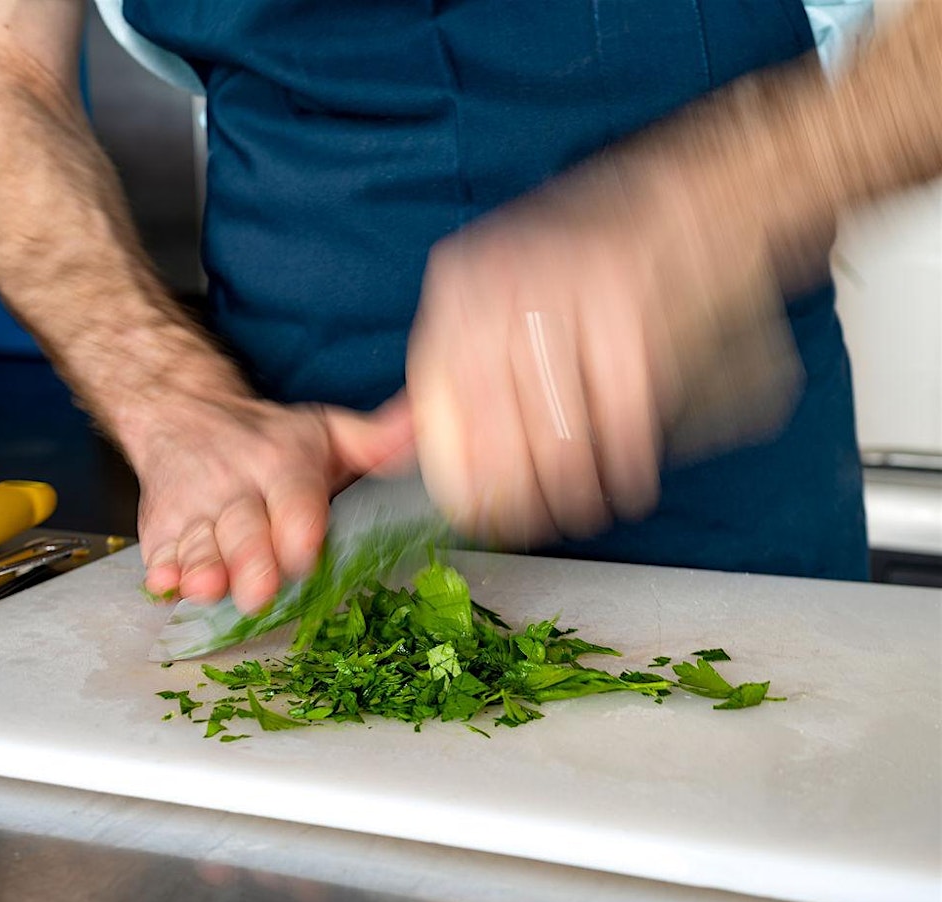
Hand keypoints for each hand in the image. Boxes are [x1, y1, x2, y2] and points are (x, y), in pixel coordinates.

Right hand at [130, 389, 413, 613]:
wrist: (184, 413)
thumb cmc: (267, 438)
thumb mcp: (324, 430)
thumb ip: (375, 439)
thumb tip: (427, 430)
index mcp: (281, 461)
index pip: (292, 494)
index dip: (298, 523)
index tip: (305, 550)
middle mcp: (236, 484)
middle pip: (244, 528)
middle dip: (251, 560)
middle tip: (259, 592)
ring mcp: (195, 508)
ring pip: (200, 542)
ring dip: (203, 567)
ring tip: (207, 588)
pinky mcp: (162, 527)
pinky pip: (161, 551)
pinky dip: (161, 569)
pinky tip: (165, 584)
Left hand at [406, 144, 802, 547]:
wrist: (692, 187)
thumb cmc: (588, 253)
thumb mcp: (498, 291)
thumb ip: (446, 370)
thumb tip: (396, 445)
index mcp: (462, 282)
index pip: (443, 400)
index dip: (461, 471)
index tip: (477, 514)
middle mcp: (504, 284)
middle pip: (498, 425)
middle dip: (518, 495)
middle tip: (536, 526)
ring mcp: (569, 293)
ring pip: (560, 431)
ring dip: (575, 492)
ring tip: (586, 513)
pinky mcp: (632, 309)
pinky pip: (623, 416)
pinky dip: (627, 466)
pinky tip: (631, 487)